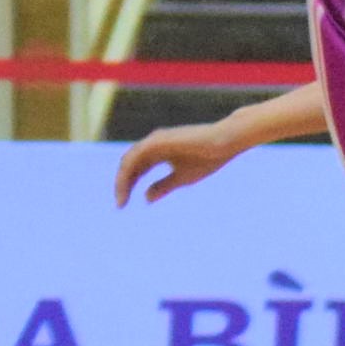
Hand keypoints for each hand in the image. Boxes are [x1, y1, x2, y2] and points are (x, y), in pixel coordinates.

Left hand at [113, 120, 243, 204]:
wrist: (225, 142)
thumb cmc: (208, 158)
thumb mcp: (182, 178)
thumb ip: (163, 186)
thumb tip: (145, 199)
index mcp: (157, 152)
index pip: (135, 169)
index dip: (128, 186)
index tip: (122, 205)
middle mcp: (152, 144)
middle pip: (129, 165)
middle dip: (122, 185)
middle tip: (120, 204)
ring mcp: (154, 140)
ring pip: (128, 161)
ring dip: (122, 180)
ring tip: (121, 199)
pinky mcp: (157, 140)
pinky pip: (135, 157)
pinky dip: (128, 171)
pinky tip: (126, 185)